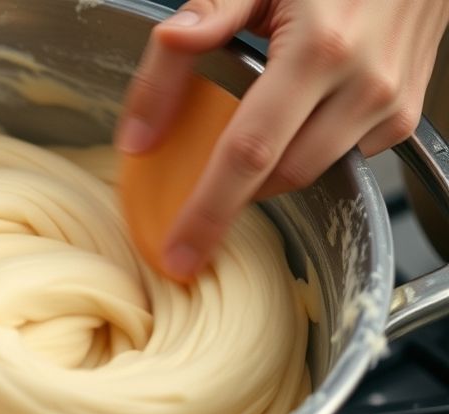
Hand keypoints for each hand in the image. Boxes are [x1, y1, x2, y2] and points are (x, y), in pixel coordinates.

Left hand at [116, 0, 448, 279]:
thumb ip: (198, 28)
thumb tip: (146, 111)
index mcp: (317, 49)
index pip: (248, 153)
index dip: (209, 210)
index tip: (181, 250)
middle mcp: (361, 83)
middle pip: (279, 177)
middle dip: (229, 205)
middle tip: (189, 224)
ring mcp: (388, 104)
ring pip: (310, 174)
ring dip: (266, 176)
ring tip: (237, 158)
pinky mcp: (402, 117)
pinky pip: (341, 159)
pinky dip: (305, 154)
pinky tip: (293, 124)